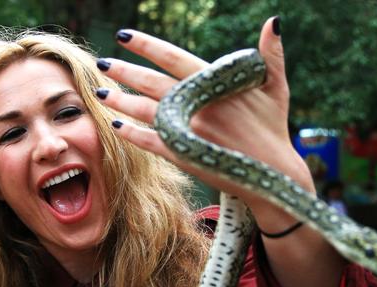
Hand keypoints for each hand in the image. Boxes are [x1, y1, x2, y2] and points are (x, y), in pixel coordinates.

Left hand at [98, 17, 345, 286]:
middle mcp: (198, 106)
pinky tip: (116, 126)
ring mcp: (189, 132)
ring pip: (147, 112)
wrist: (273, 174)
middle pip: (152, 84)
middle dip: (125, 72)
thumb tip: (275, 21)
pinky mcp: (184, 155)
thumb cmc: (274, 127)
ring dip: (121, 102)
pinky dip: (132, 134)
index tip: (124, 36)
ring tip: (100, 92)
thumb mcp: (276, 88)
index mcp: (216, 85)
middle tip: (103, 63)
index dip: (147, 46)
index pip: (173, 59)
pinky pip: (152, 142)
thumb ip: (271, 55)